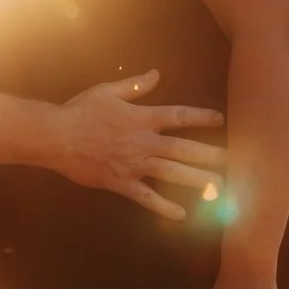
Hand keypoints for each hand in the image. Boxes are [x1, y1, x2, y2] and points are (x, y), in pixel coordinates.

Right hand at [47, 69, 226, 218]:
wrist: (57, 136)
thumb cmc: (81, 111)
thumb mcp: (108, 91)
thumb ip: (135, 85)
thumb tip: (156, 74)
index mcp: (142, 118)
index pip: (179, 117)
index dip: (201, 117)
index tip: (220, 120)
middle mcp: (143, 142)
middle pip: (183, 148)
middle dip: (209, 154)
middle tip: (232, 160)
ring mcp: (133, 164)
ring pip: (171, 173)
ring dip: (196, 180)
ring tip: (218, 187)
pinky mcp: (121, 182)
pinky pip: (146, 197)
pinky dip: (163, 206)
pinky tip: (180, 214)